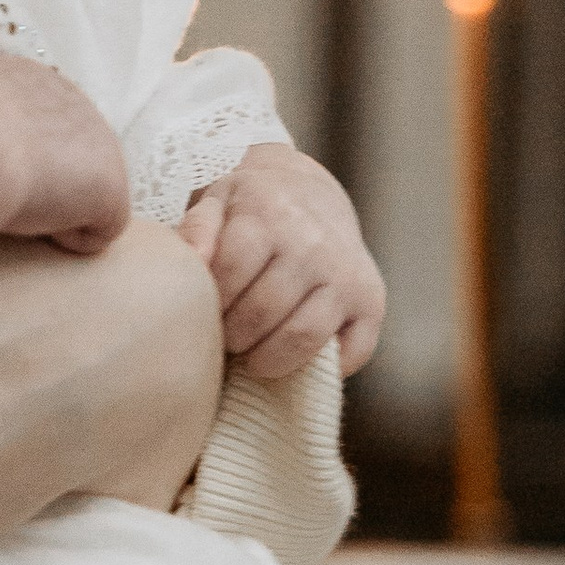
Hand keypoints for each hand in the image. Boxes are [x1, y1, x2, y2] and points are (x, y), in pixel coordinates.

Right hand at [0, 58, 130, 281]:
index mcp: (22, 78)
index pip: (30, 124)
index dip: (9, 158)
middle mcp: (69, 98)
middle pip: (64, 157)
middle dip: (41, 184)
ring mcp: (98, 139)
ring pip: (81, 195)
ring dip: (52, 212)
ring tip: (13, 215)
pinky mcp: (113, 185)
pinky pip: (96, 232)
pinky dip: (66, 241)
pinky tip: (36, 230)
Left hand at [177, 141, 384, 377]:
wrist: (313, 196)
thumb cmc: (253, 210)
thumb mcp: (218, 202)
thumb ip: (196, 230)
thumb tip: (192, 260)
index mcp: (271, 214)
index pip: (229, 273)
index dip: (208, 303)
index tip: (203, 311)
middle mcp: (314, 243)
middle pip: (260, 312)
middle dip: (232, 337)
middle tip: (224, 338)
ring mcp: (347, 274)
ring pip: (301, 337)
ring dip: (266, 359)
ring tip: (251, 356)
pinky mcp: (372, 302)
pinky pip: (349, 354)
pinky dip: (319, 369)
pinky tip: (293, 356)